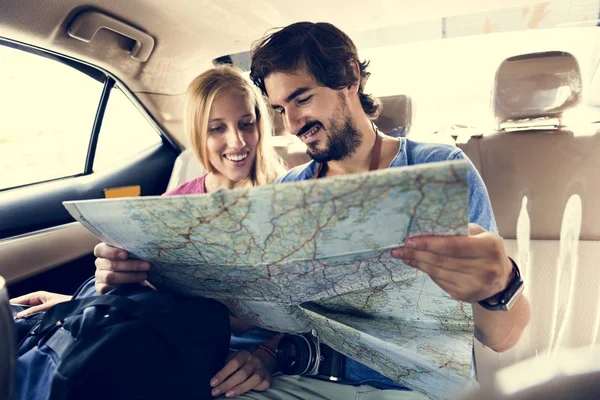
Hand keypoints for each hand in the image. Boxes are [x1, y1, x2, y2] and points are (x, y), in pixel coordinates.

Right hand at [10, 291, 71, 317]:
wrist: (76, 307)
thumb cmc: (65, 303)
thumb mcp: (48, 307)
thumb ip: (34, 311)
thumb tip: (20, 315)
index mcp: (38, 295)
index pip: (21, 299)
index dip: (13, 304)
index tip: (7, 310)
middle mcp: (38, 300)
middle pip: (23, 306)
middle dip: (18, 312)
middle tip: (12, 319)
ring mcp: (41, 307)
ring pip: (28, 312)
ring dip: (24, 316)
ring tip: (19, 322)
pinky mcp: (44, 313)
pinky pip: (33, 316)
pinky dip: (30, 319)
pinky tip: (27, 324)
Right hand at [94, 242, 150, 293]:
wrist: (132, 278)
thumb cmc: (135, 259)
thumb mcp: (134, 253)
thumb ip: (135, 248)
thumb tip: (150, 246)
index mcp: (105, 251)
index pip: (100, 249)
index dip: (112, 252)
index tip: (126, 255)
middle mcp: (100, 263)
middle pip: (111, 264)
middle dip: (131, 265)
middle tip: (147, 266)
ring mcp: (99, 276)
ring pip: (110, 277)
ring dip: (129, 276)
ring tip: (144, 275)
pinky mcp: (101, 288)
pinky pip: (105, 288)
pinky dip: (119, 287)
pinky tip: (132, 285)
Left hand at [210, 349, 274, 397]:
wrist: (264, 357)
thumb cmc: (243, 361)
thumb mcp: (234, 357)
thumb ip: (227, 366)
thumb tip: (215, 380)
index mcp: (244, 354)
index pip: (233, 363)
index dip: (223, 373)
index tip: (212, 383)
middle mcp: (254, 361)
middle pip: (242, 373)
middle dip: (227, 384)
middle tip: (215, 392)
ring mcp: (262, 369)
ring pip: (254, 379)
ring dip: (240, 388)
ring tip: (228, 395)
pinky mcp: (268, 377)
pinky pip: (264, 384)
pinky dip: (256, 389)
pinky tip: (246, 394)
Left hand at [391, 223, 512, 302]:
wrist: (501, 279)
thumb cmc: (486, 249)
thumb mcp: (480, 234)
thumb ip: (459, 229)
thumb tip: (428, 228)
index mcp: (490, 247)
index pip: (453, 245)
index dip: (429, 243)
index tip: (409, 240)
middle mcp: (485, 268)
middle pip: (442, 260)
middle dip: (417, 253)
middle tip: (398, 248)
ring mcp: (475, 285)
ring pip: (438, 272)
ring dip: (417, 262)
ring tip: (403, 255)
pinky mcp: (465, 296)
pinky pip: (439, 281)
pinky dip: (426, 271)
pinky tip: (417, 263)